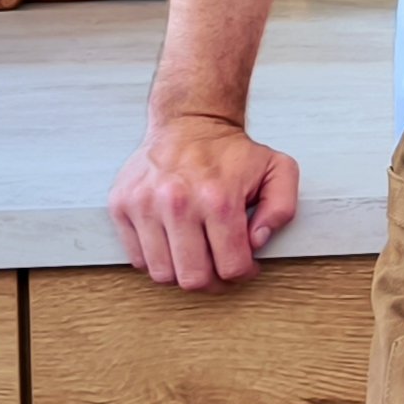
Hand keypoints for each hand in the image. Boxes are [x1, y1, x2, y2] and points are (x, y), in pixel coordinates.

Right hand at [108, 115, 300, 289]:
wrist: (189, 122)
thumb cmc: (232, 151)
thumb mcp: (278, 170)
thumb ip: (281, 209)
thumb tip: (257, 241)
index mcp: (218, 198)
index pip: (230, 266)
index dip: (243, 273)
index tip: (245, 266)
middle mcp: (178, 204)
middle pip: (193, 278)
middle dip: (213, 281)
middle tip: (220, 269)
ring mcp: (145, 205)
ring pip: (162, 274)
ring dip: (182, 272)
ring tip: (196, 255)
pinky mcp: (121, 206)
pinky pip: (137, 258)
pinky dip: (157, 259)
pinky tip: (174, 243)